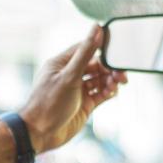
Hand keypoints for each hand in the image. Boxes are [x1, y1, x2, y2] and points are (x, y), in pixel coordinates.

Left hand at [18, 24, 126, 152]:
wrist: (41, 134)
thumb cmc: (48, 103)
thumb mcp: (70, 75)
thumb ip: (85, 52)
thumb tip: (96, 28)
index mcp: (61, 63)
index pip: (85, 48)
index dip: (101, 48)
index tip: (116, 50)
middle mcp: (69, 75)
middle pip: (96, 65)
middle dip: (109, 68)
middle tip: (121, 74)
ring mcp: (77, 90)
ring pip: (100, 80)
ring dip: (110, 80)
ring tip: (117, 84)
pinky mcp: (84, 104)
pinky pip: (101, 94)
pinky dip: (108, 92)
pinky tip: (112, 92)